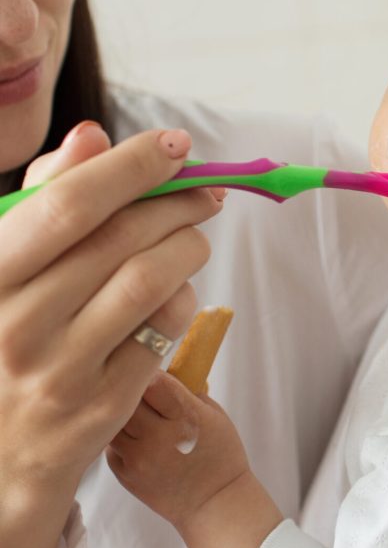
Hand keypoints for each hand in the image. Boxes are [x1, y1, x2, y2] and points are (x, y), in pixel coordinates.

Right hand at [0, 121, 223, 547]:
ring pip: (154, 281)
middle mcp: (14, 325)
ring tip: (193, 237)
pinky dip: (182, 299)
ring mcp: (58, 373)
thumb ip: (43, 199)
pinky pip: (165, 331)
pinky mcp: (100, 410)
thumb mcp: (3, 266)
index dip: (131, 166)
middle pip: (125, 238)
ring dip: (188, 246)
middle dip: (180, 202)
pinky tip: (175, 292)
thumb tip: (91, 137)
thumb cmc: (2, 334)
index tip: (175, 144)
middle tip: (206, 191)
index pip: (68, 204)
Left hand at [107, 370, 249, 530]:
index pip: (155, 381)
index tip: (151, 367)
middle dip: (134, 390)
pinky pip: (111, 445)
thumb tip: (163, 372)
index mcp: (187, 417)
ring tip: (134, 413)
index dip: (151, 372)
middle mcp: (160, 436)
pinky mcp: (126, 475)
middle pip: (129, 398)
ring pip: (114, 421)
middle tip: (139, 388)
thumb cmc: (221, 454)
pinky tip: (134, 436)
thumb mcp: (215, 415)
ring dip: (122, 413)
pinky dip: (118, 437)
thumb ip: (188, 393)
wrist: (214, 502)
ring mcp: (140, 457)